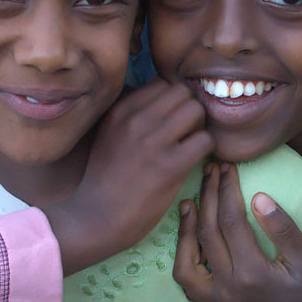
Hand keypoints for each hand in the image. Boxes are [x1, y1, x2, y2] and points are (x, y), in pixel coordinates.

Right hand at [44, 81, 213, 275]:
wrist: (95, 218)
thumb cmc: (105, 179)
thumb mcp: (108, 135)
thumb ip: (131, 114)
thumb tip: (164, 97)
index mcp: (120, 111)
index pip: (162, 83)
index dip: (173, 100)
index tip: (171, 120)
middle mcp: (136, 121)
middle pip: (182, 92)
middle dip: (189, 109)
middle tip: (186, 132)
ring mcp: (153, 143)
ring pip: (196, 110)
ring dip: (199, 127)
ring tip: (190, 145)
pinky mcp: (170, 166)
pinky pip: (205, 139)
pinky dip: (205, 149)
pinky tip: (193, 161)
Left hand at [174, 163, 301, 301]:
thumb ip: (283, 228)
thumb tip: (258, 196)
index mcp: (252, 274)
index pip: (231, 220)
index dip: (227, 189)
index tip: (228, 167)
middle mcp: (228, 289)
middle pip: (207, 233)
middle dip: (208, 197)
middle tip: (210, 171)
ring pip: (187, 259)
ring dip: (187, 227)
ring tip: (191, 200)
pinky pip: (188, 280)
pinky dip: (184, 255)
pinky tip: (190, 234)